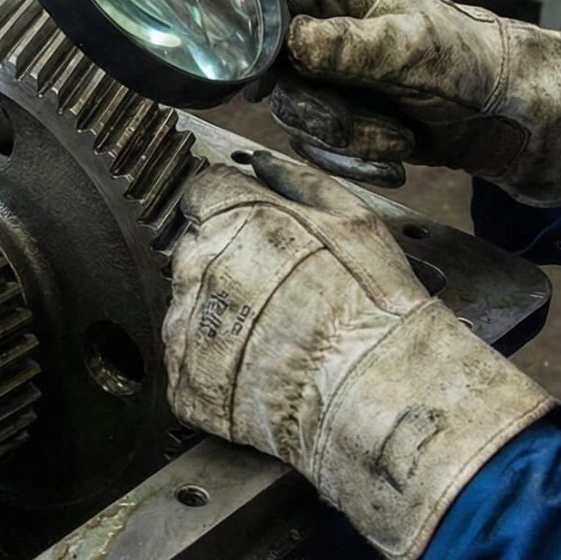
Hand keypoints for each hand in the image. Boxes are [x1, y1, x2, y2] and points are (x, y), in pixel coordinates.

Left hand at [164, 151, 554, 559]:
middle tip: (285, 295)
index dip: (234, 211)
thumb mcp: (352, 219)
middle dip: (231, 265)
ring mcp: (184, 328)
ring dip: (222, 317)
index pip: (205, 194)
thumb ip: (295, 181)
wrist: (376, 395)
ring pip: (189, 309)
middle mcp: (194, 266)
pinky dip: (219, 369)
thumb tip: (260, 164)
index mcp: (230, 216)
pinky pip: (192, 365)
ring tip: (280, 339)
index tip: (260, 233)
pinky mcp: (185, 383)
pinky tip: (265, 372)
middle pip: (195, 252)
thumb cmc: (373, 305)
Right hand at [265, 0, 560, 207]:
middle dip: (328, 115)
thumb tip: (290, 42)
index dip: (264, 48)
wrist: (514, 116)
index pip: (275, 10)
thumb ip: (348, 45)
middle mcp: (327, 35)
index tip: (269, 82)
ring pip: (299, 119)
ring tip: (402, 142)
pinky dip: (356, 164)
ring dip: (349, 142)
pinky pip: (321, 149)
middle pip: (281, 78)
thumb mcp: (412, 48)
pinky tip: (394, 167)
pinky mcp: (344, 121)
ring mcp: (334, 81)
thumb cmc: (473, 61)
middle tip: (377, 130)